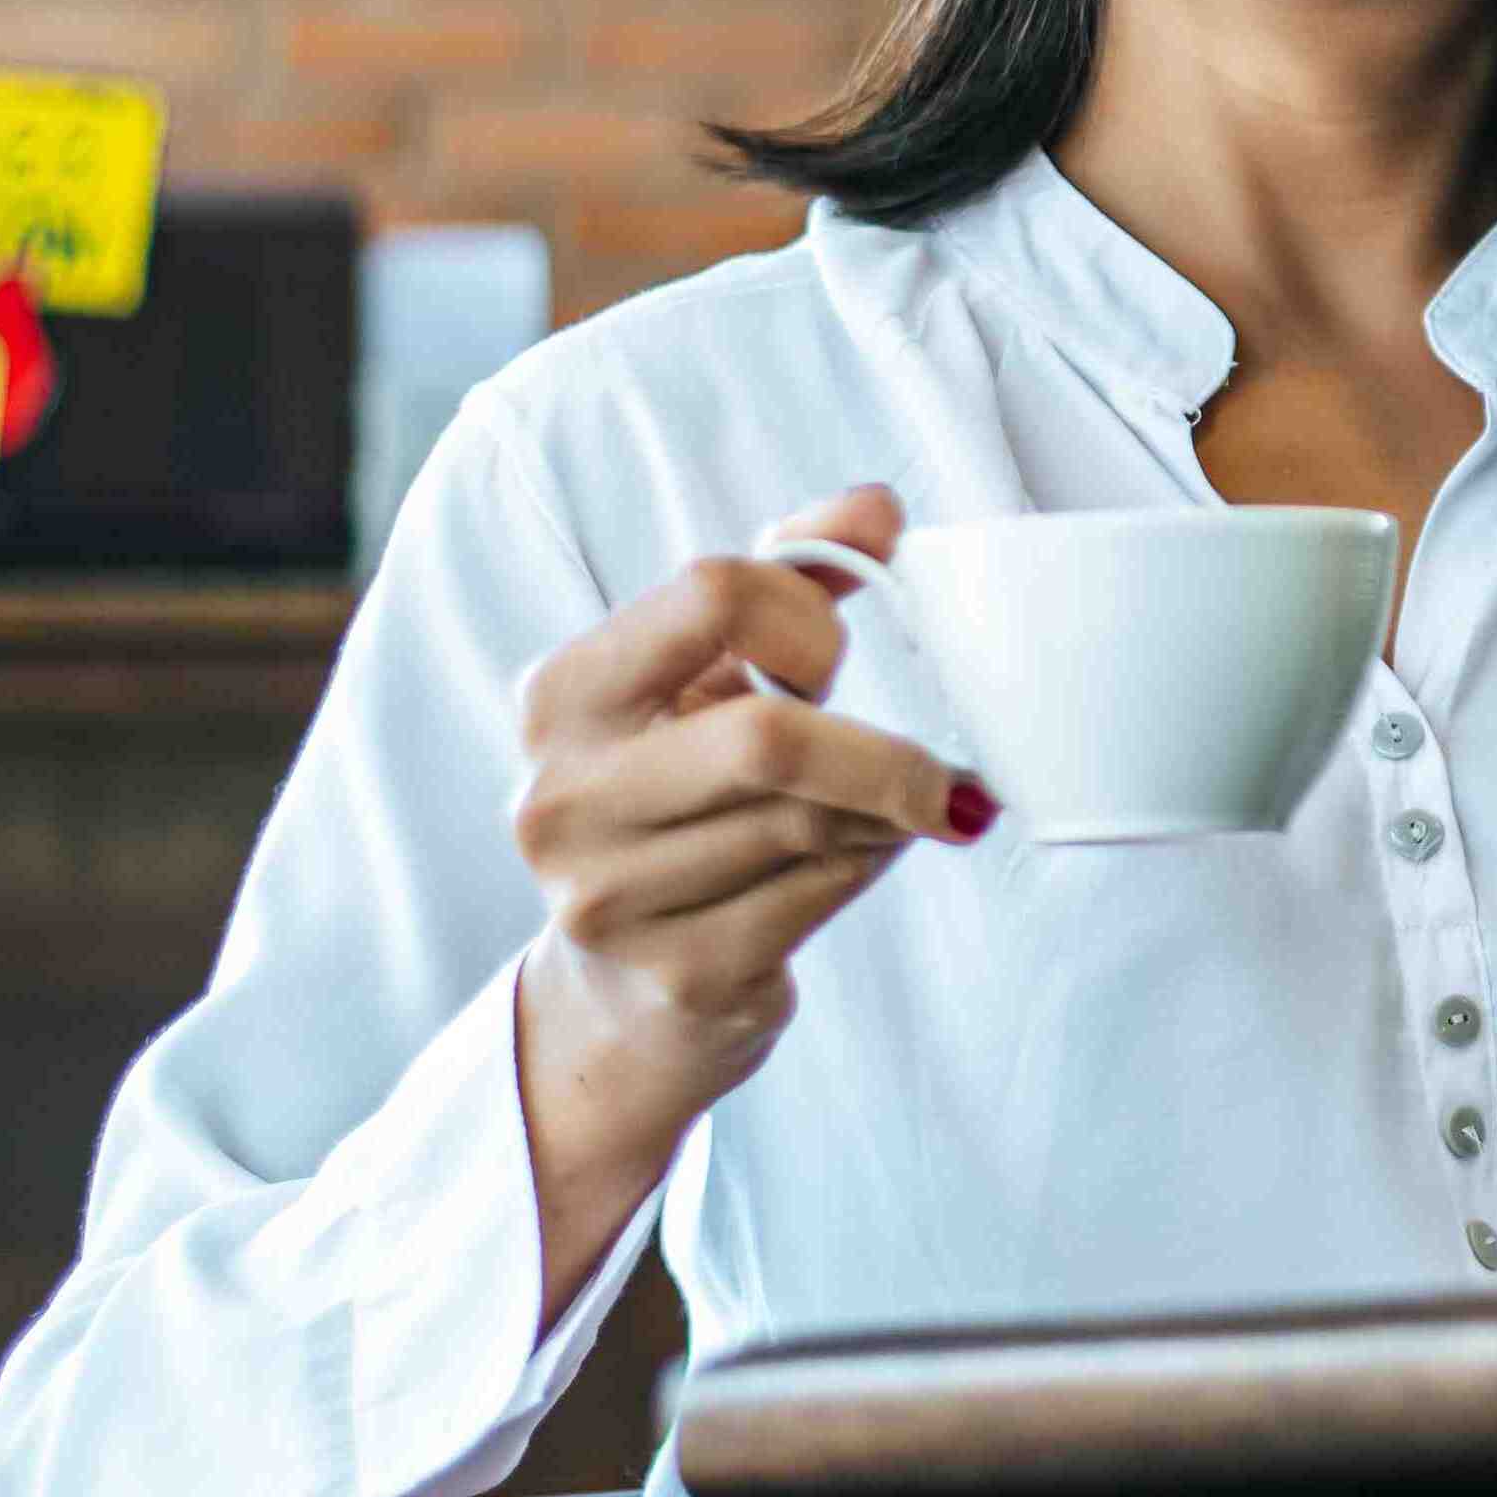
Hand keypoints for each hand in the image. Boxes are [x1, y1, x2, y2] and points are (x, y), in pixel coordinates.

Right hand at [509, 483, 995, 1326]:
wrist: (623, 989)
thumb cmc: (682, 789)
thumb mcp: (710, 671)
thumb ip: (790, 572)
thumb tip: (878, 506)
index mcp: (562, 695)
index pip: (713, 592)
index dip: (805, 615)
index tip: (829, 654)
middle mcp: (564, 797)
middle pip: (771, 736)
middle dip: (881, 747)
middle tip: (934, 763)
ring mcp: (612, 900)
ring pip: (812, 822)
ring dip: (886, 810)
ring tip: (894, 804)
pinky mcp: (681, 976)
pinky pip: (822, 895)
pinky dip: (872, 865)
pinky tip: (866, 855)